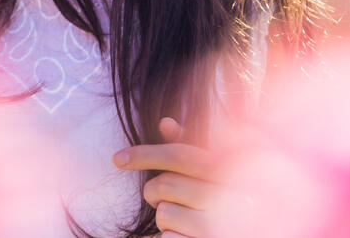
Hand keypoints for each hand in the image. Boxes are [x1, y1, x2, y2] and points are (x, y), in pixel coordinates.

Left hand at [113, 116, 248, 237]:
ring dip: (163, 219)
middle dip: (154, 194)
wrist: (232, 236)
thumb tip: (165, 122)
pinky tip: (184, 236)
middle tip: (164, 201)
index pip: (180, 154)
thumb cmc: (212, 206)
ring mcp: (222, 225)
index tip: (117, 159)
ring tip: (182, 223)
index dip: (146, 154)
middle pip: (165, 184)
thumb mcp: (204, 176)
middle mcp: (232, 196)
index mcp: (230, 172)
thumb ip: (188, 151)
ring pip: (163, 212)